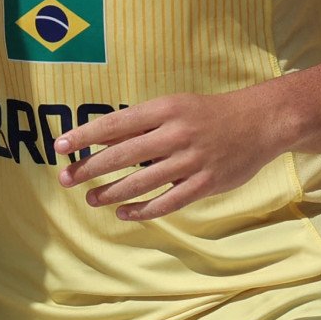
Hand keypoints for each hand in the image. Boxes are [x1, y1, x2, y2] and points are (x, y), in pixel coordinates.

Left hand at [55, 89, 288, 220]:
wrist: (260, 122)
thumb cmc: (208, 113)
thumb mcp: (173, 106)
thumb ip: (141, 123)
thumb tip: (100, 136)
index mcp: (164, 109)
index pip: (114, 123)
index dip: (84, 136)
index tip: (60, 146)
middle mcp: (175, 134)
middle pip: (123, 155)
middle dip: (89, 168)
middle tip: (66, 179)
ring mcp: (191, 161)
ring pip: (142, 182)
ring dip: (111, 193)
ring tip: (91, 199)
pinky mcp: (206, 183)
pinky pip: (168, 202)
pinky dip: (143, 210)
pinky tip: (124, 213)